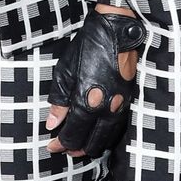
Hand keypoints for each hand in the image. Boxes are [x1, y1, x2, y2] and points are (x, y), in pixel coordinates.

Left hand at [43, 6, 145, 158]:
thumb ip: (58, 100)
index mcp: (87, 101)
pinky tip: (98, 134)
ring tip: (80, 145)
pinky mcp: (128, 99)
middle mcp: (106, 107)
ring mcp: (120, 105)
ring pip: (107, 138)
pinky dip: (106, 135)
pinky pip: (117, 127)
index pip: (73, 134)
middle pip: (91, 142)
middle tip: (64, 148)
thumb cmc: (88, 47)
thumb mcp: (64, 72)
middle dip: (76, 149)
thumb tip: (52, 123)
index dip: (61, 144)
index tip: (51, 145)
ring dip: (92, 144)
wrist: (116, 31)